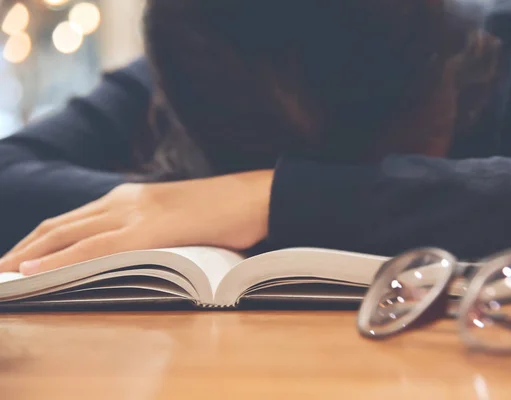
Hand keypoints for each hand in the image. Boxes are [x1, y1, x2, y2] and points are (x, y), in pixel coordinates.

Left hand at [0, 170, 273, 275]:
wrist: (257, 196)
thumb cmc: (225, 212)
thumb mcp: (179, 220)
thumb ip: (153, 231)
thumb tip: (136, 254)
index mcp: (131, 198)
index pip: (72, 220)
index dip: (39, 240)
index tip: (18, 259)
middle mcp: (124, 201)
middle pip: (59, 226)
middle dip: (22, 250)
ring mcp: (135, 213)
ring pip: (66, 235)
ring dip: (28, 256)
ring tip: (3, 276)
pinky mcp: (149, 230)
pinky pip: (93, 247)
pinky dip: (58, 260)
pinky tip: (32, 272)